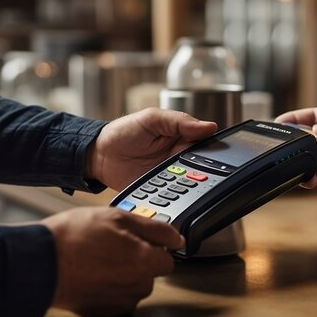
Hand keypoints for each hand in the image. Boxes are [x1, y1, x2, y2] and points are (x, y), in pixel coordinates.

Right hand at [42, 207, 183, 315]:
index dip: (154, 246)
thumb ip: (154, 228)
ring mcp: (119, 302)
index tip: (140, 240)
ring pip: (132, 286)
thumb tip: (176, 237)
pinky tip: (92, 272)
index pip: (168, 259)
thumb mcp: (117, 216)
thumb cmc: (73, 238)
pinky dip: (107, 287)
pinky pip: (115, 298)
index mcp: (145, 262)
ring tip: (98, 257)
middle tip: (112, 244)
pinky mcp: (102, 312)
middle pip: (150, 273)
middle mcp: (136, 286)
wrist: (39, 262)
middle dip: (137, 259)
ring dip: (122, 273)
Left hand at [88, 108, 216, 190]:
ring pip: (190, 184)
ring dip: (190, 185)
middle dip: (202, 171)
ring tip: (183, 182)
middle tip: (195, 170)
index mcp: (183, 137)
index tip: (216, 155)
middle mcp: (180, 158)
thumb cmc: (123, 131)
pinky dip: (176, 198)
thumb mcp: (152, 118)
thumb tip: (208, 126)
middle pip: (201, 167)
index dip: (212, 150)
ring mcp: (170, 175)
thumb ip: (179, 121)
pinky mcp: (160, 190)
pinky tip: (176, 197)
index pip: (206, 144)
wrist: (99, 155)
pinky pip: (173, 196)